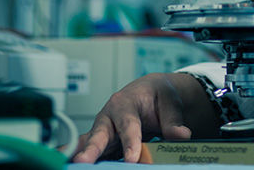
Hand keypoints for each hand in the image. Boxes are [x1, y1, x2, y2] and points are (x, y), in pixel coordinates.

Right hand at [72, 72, 219, 162]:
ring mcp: (103, 131)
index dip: (130, 142)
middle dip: (91, 149)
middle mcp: (109, 117)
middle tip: (82, 162)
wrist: (151, 92)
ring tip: (71, 165)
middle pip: (99, 134)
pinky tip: (73, 166)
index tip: (132, 159)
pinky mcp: (103, 143)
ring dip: (82, 155)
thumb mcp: (170, 102)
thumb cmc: (158, 94)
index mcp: (125, 102)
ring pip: (90, 144)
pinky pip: (92, 151)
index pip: (128, 124)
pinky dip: (83, 157)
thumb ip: (173, 121)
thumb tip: (182, 135)